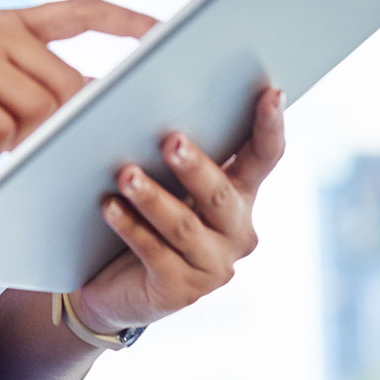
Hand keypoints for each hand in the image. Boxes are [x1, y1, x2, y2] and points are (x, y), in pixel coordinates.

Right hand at [0, 0, 157, 178]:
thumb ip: (30, 85)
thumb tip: (92, 99)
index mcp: (0, 24)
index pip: (77, 12)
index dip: (125, 20)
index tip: (166, 31)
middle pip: (63, 83)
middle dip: (57, 126)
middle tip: (25, 146)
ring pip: (36, 110)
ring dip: (16, 142)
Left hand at [71, 85, 286, 333]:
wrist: (110, 278)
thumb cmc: (139, 209)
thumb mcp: (159, 172)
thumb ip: (165, 141)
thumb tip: (145, 90)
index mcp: (237, 192)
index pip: (263, 156)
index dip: (270, 126)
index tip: (271, 92)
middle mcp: (235, 230)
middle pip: (221, 194)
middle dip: (196, 166)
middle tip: (171, 140)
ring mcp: (211, 264)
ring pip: (184, 227)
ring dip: (153, 198)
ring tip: (125, 175)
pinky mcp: (180, 289)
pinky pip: (154, 254)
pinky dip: (130, 228)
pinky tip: (109, 207)